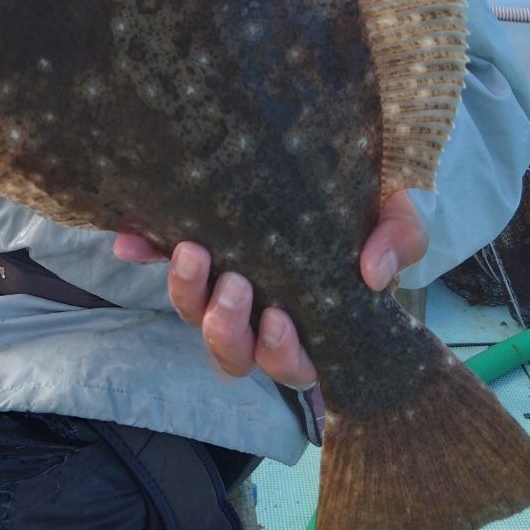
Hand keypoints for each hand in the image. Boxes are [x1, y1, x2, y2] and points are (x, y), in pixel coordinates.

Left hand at [112, 189, 426, 387]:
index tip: (279, 321)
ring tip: (193, 253)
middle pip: (233, 353)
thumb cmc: (367, 210)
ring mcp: (221, 283)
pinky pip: (157, 260)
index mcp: (311, 325)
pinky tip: (131, 239)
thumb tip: (374, 274)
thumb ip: (398, 241)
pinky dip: (142, 252)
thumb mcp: (396, 220)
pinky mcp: (193, 247)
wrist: (334, 164)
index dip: (281, 355)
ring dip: (187, 294)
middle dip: (227, 329)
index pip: (293, 366)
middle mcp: (259, 315)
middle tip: (235, 285)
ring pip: (193, 316)